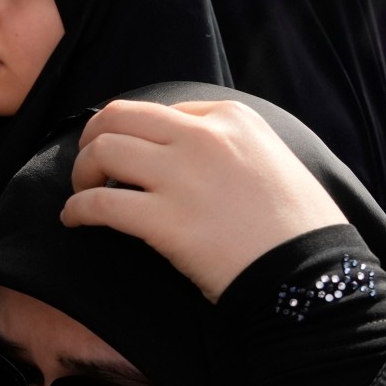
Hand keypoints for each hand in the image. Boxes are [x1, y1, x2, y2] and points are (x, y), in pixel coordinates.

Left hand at [63, 99, 345, 300]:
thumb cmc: (298, 227)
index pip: (161, 111)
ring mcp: (181, 176)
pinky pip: (99, 203)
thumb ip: (231, 145)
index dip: (136, 133)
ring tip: (82, 192)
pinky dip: (77, 209)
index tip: (130, 156)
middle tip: (89, 166)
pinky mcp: (164, 220)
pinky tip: (74, 220)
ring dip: (81, 172)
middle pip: (118, 117)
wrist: (311, 274)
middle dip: (93, 138)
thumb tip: (183, 151)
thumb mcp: (273, 160)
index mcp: (232, 117)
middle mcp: (202, 137)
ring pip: (102, 151)